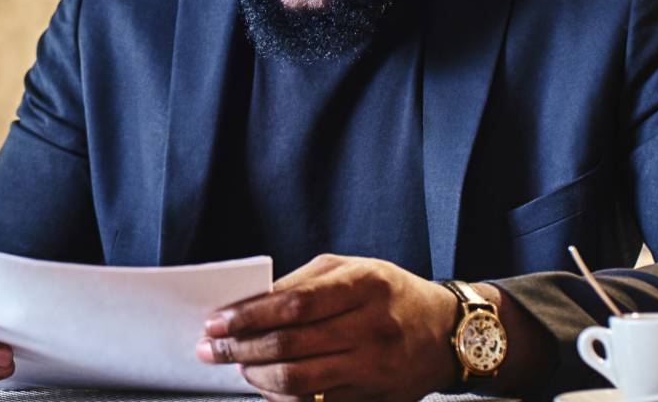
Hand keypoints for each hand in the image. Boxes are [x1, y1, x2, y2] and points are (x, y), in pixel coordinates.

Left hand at [196, 254, 460, 401]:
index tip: (215, 321)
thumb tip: (248, 305)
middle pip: (291, 346)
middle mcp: (372, 328)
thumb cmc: (389, 293)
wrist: (446, 332)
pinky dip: (282, 397)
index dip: (248, 316)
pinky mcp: (374, 398)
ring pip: (300, 382)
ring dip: (256, 376)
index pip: (294, 305)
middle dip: (240, 349)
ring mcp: (375, 368)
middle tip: (212, 349)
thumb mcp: (350, 269)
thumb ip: (300, 284)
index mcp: (365, 285)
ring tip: (238, 366)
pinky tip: (266, 384)